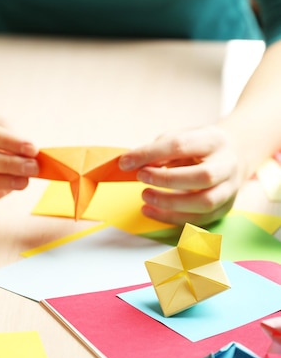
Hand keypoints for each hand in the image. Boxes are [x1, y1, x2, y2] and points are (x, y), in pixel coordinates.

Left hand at [119, 125, 243, 225]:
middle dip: (167, 179)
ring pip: (204, 203)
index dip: (150, 154)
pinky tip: (150, 210)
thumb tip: (131, 162)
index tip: (126, 162)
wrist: (233, 156)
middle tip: (140, 177)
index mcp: (214, 141)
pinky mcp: (223, 209)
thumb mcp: (180, 137)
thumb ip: (158, 149)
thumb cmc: (198, 147)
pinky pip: (198, 220)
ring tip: (145, 196)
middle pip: (203, 177)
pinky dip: (170, 217)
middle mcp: (227, 166)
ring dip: (169, 203)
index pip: (181, 146)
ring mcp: (229, 189)